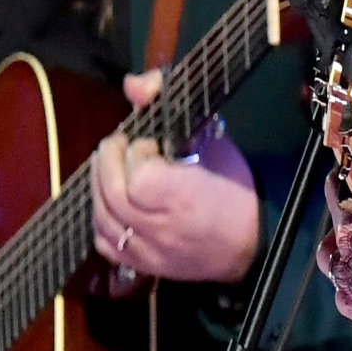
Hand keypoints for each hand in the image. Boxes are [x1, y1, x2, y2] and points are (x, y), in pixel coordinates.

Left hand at [90, 69, 260, 283]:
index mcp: (184, 196)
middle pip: (113, 194)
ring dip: (99, 186)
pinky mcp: (144, 266)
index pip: (138, 176)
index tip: (149, 142)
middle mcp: (163, 227)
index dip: (136, 152)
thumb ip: (169, 103)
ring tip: (112, 168)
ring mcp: (151, 251)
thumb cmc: (234, 187)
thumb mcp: (212, 137)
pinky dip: (102, 220)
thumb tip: (133, 84)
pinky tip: (112, 203)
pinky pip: (106, 245)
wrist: (252, 243)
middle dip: (107, 161)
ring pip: (104, 218)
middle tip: (118, 145)